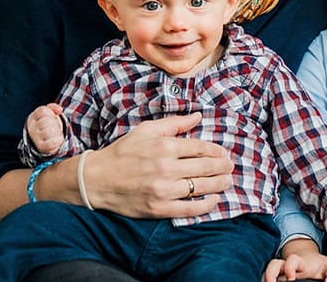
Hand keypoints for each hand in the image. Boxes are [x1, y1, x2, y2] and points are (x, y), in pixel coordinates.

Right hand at [25, 103, 64, 154]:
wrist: (45, 140)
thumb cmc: (48, 124)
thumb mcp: (49, 113)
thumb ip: (53, 108)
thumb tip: (59, 109)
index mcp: (33, 118)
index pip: (42, 111)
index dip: (50, 113)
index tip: (51, 117)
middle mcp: (32, 128)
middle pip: (46, 121)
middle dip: (54, 122)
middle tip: (54, 126)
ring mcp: (36, 138)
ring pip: (49, 131)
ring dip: (57, 131)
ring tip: (56, 133)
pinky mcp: (42, 147)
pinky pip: (50, 143)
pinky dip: (58, 140)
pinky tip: (58, 139)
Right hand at [88, 113, 233, 218]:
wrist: (96, 180)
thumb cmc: (122, 152)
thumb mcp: (146, 130)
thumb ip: (174, 123)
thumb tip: (197, 116)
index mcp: (164, 146)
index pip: (201, 148)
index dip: (216, 151)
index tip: (223, 153)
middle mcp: (166, 167)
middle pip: (206, 167)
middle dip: (223, 167)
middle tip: (230, 167)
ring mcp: (163, 189)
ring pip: (201, 187)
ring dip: (219, 184)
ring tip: (227, 181)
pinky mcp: (158, 208)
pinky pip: (189, 209)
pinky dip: (206, 205)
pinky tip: (214, 200)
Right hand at [263, 239, 326, 281]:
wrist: (311, 263)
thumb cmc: (321, 267)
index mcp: (300, 263)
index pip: (292, 260)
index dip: (290, 267)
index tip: (292, 278)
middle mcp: (287, 267)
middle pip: (273, 265)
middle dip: (270, 274)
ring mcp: (280, 274)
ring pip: (266, 272)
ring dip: (265, 278)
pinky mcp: (277, 279)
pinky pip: (266, 278)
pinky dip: (266, 280)